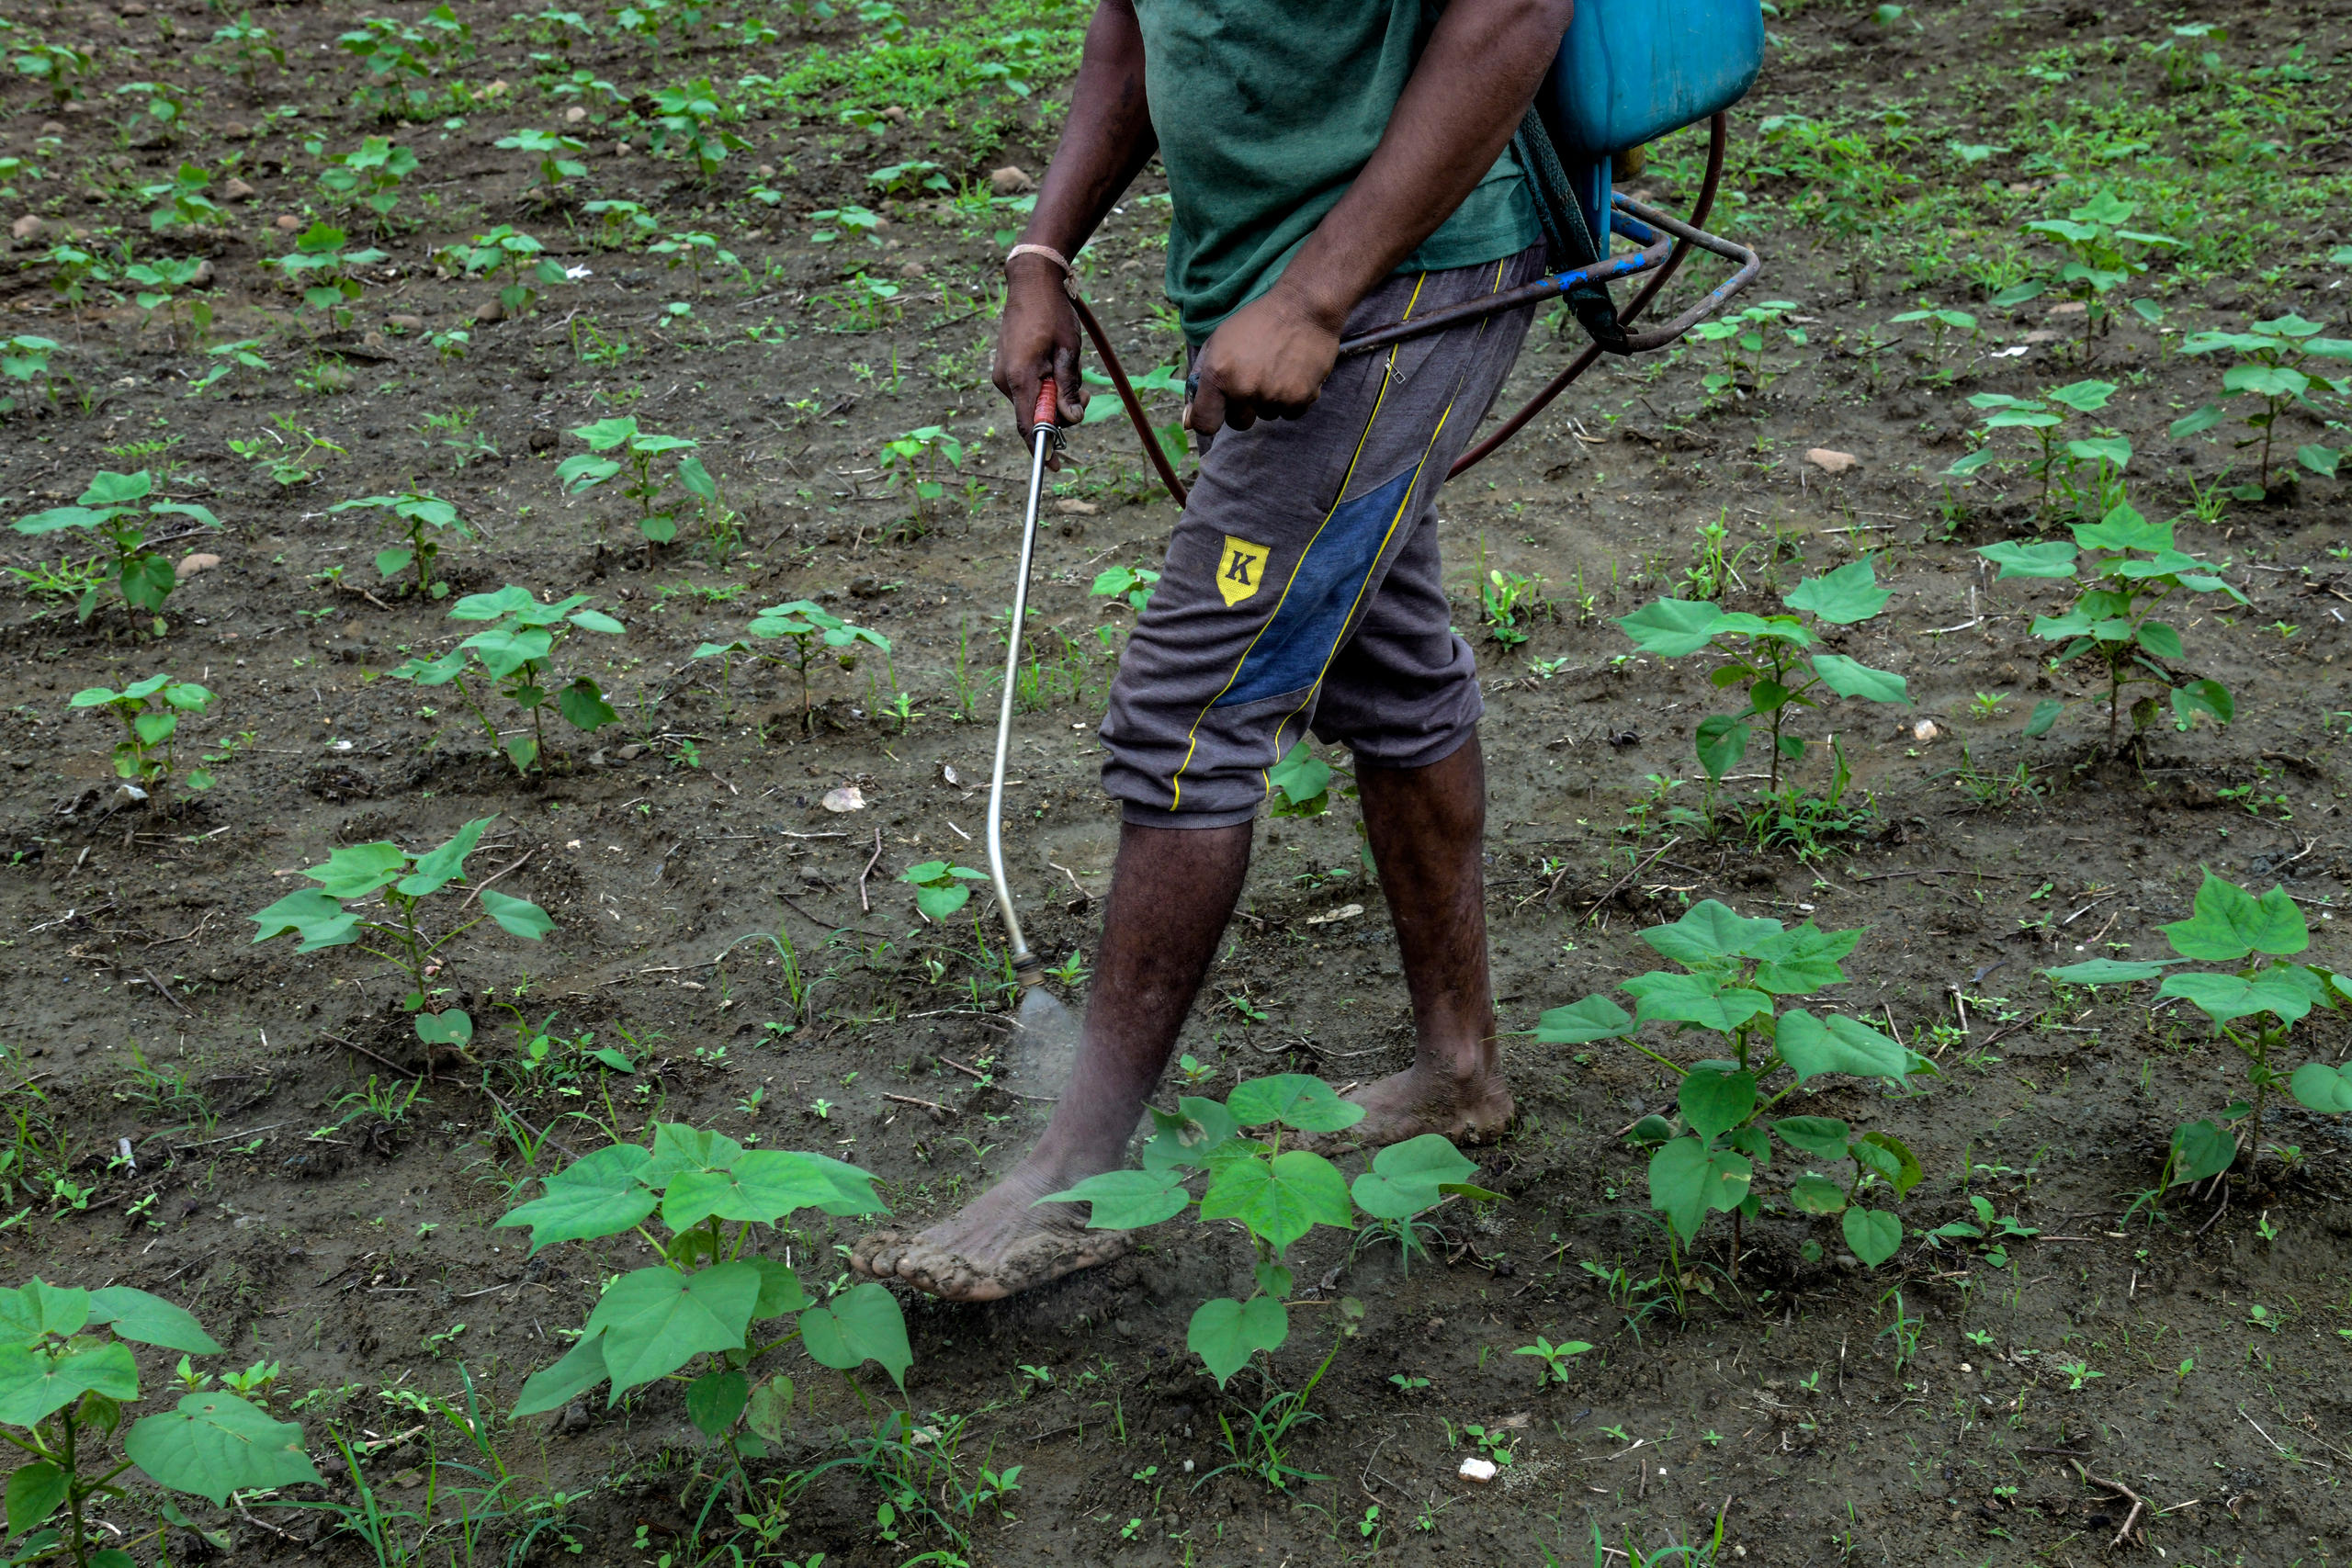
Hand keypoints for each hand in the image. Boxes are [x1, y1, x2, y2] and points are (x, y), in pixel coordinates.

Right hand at [993, 255, 1087, 437]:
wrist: (1031, 282)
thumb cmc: (1052, 313)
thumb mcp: (1068, 351)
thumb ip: (1068, 388)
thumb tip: (1071, 421)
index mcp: (1020, 378)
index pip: (1028, 425)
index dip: (1041, 448)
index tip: (1054, 466)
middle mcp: (1006, 380)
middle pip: (1034, 416)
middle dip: (1060, 415)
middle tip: (1084, 397)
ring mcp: (1003, 374)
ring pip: (1033, 403)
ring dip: (1055, 398)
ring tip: (1073, 373)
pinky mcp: (1006, 368)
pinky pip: (1028, 389)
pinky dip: (1045, 388)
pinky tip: (1058, 368)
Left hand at [1187, 282, 1344, 438]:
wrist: (1304, 307)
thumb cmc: (1256, 323)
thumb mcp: (1217, 342)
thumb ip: (1198, 382)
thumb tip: (1187, 422)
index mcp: (1217, 374)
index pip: (1204, 423)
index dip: (1208, 419)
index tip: (1217, 411)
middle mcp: (1243, 389)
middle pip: (1238, 423)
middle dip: (1244, 408)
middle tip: (1254, 379)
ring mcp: (1272, 395)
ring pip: (1266, 416)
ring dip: (1269, 400)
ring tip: (1277, 368)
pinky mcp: (1300, 398)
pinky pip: (1290, 413)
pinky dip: (1292, 399)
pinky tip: (1293, 374)